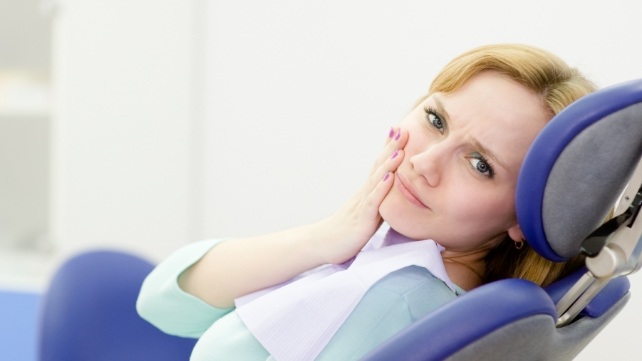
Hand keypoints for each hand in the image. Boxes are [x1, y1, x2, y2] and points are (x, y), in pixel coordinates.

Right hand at [315, 127, 407, 263]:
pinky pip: (373, 202)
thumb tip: (391, 194)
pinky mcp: (362, 219)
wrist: (322, 245)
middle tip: (404, 129)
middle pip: (379, 166)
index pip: (379, 166)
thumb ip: (377, 202)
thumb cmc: (345, 232)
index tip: (400, 131)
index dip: (389, 148)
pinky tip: (390, 177)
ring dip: (389, 163)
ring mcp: (362, 205)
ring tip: (400, 148)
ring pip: (377, 180)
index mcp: (366, 193)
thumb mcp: (365, 214)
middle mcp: (364, 194)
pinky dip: (382, 189)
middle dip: (392, 148)